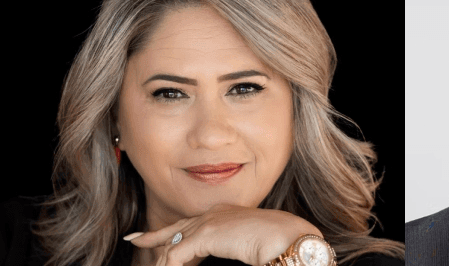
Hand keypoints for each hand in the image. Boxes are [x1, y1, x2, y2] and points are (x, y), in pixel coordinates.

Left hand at [125, 204, 323, 265]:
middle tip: (134, 239)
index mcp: (224, 214)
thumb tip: (231, 249)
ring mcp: (208, 222)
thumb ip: (232, 246)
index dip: (170, 230)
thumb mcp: (247, 244)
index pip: (190, 222)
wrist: (287, 236)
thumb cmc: (276, 242)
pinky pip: (174, 257)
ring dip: (163, 263)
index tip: (153, 234)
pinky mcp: (206, 234)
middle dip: (152, 236)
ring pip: (172, 246)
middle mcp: (213, 214)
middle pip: (174, 228)